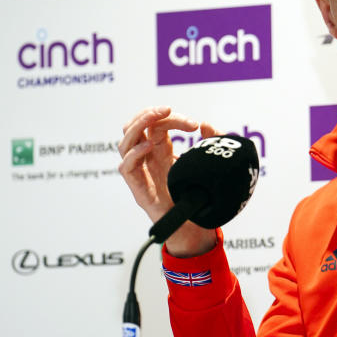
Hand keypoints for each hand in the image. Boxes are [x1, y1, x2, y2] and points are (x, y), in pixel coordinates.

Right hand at [117, 106, 218, 257]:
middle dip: (148, 113)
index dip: (172, 117)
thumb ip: (211, 142)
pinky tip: (150, 145)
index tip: (194, 123)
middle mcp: (148, 159)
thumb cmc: (199, 195)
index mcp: (162, 151)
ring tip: (157, 118)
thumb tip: (206, 125)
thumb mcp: (208, 163)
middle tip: (167, 109)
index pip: (157, 125)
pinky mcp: (139, 190)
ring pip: (125, 142)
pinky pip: (126, 167)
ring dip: (138, 125)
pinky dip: (135, 153)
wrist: (196, 226)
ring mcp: (141, 173)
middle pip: (135, 127)